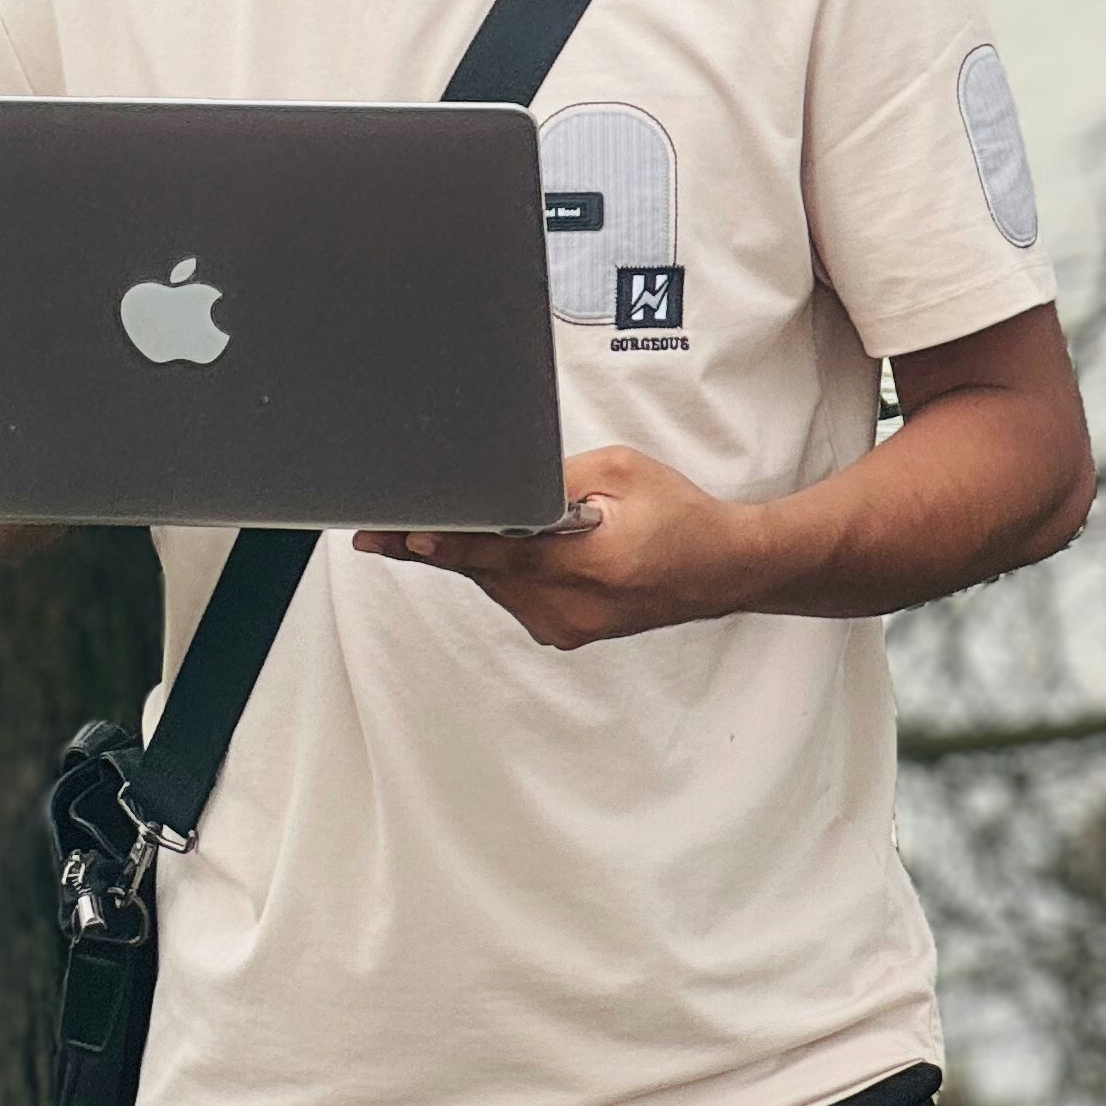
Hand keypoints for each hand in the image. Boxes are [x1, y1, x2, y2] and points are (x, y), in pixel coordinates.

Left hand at [352, 445, 754, 650]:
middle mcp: (574, 606)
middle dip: (445, 544)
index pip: (502, 553)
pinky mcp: (567, 634)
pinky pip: (514, 598)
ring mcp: (569, 626)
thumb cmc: (677, 514)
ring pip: (497, 586)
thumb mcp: (618, 471)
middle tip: (386, 530)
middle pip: (488, 572)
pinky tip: (519, 547)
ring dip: (479, 556)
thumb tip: (500, 488)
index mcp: (591, 563)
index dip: (450, 543)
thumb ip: (554, 479)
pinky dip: (504, 571)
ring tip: (485, 524)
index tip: (404, 538)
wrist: (719, 568)